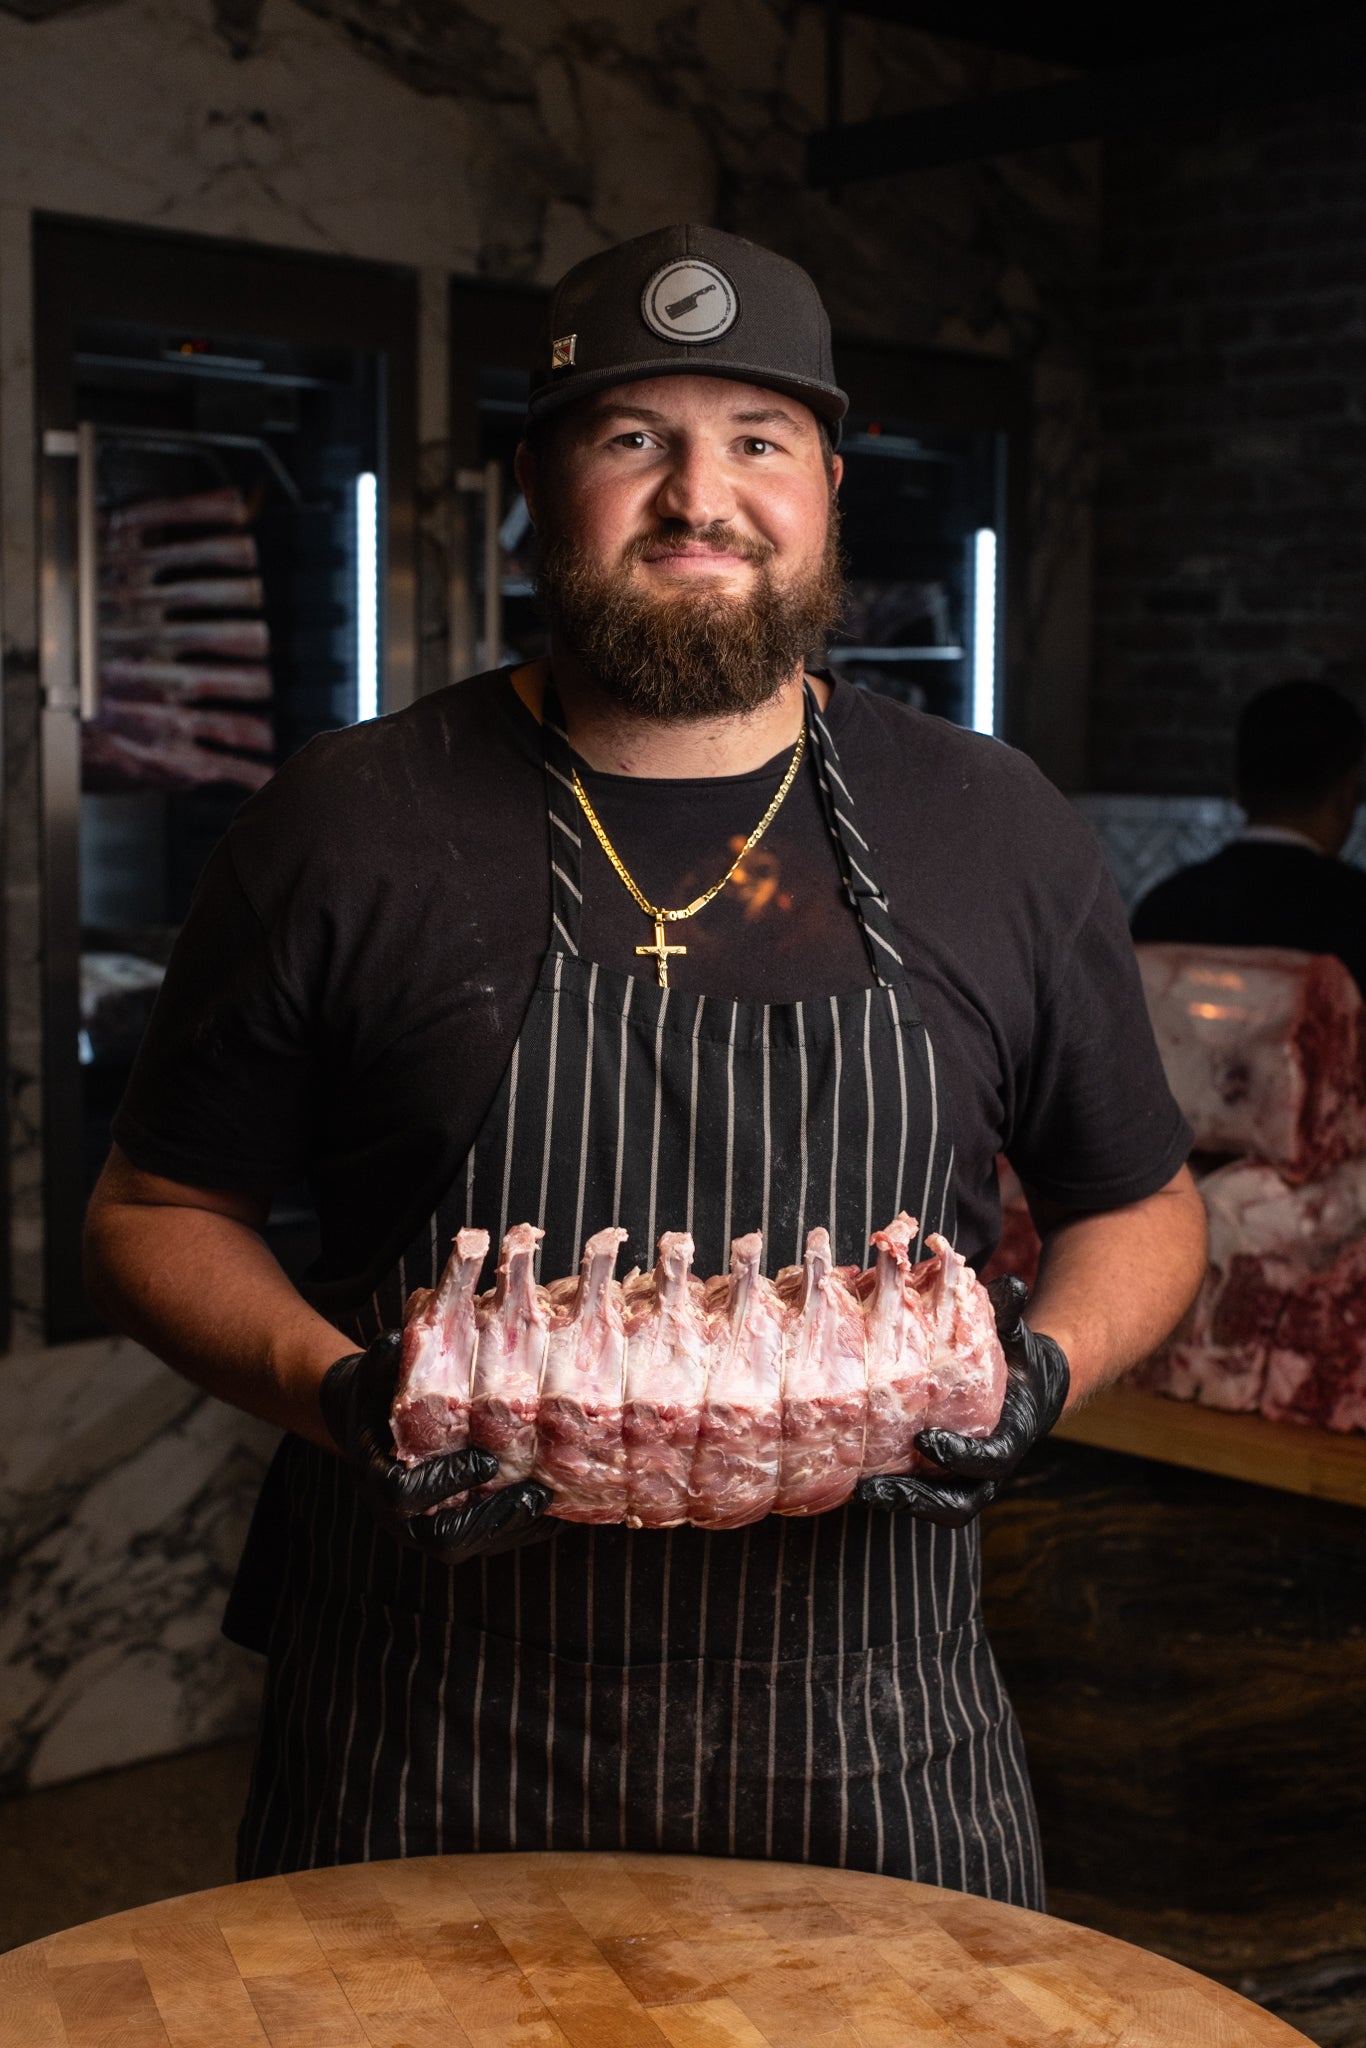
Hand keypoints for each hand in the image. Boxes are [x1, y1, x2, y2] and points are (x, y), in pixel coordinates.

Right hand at [319, 1333, 552, 1561]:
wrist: (370, 1422)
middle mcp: (399, 1513)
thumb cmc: (375, 1394)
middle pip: (443, 1537)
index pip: (404, 1494)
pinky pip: (486, 1539)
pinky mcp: (451, 1525)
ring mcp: (425, 1525)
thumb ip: (384, 1360)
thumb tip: (398, 1339)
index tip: (486, 1462)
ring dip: (515, 1526)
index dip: (445, 1481)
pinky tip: (558, 1505)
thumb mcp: (373, 1373)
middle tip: (536, 1494)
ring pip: (471, 1543)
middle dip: (493, 1519)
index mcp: (376, 1475)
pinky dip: (520, 1527)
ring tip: (556, 1498)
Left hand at [858, 1274, 1069, 1528]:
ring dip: (897, 1501)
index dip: (958, 1455)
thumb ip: (1009, 1315)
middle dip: (917, 1497)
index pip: (988, 1460)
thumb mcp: (1015, 1336)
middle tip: (875, 1486)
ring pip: (935, 1506)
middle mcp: (988, 1469)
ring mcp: (966, 1479)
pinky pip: (919, 1495)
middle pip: (957, 1502)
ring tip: (857, 1491)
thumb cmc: (1017, 1359)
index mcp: (1009, 1438)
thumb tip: (1009, 1284)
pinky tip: (851, 1478)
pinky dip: (890, 1491)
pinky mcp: (942, 1477)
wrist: (1027, 1388)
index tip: (924, 1440)